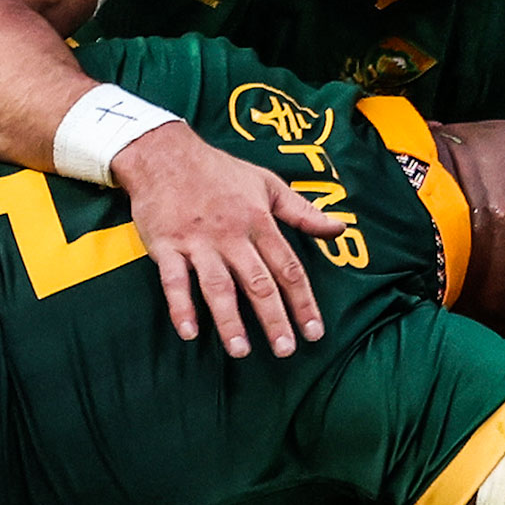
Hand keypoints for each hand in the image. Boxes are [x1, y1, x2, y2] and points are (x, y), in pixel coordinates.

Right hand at [111, 123, 341, 357]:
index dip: (303, 302)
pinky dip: (181, 307)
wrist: (164, 153)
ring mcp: (198, 242)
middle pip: (258, 283)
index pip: (288, 268)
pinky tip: (189, 332)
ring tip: (240, 350)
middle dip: (274, 319)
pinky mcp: (166, 246)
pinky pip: (174, 281)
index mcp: (259, 222)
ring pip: (218, 286)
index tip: (315, 331)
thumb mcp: (268, 184)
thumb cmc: (219, 170)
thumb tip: (341, 227)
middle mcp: (231, 235)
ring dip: (229, 320)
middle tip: (285, 350)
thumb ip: (303, 212)